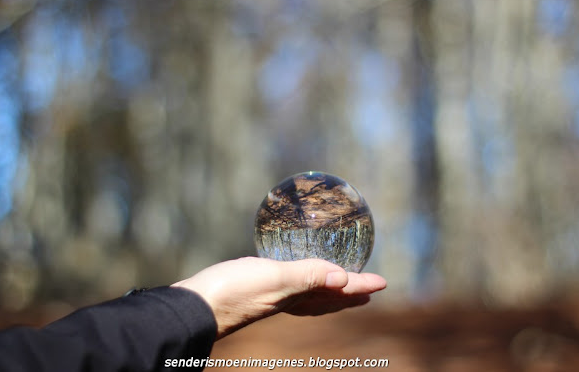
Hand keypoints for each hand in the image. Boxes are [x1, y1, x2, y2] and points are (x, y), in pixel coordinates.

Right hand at [171, 257, 386, 338]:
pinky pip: (290, 284)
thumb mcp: (274, 280)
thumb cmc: (233, 291)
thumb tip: (344, 279)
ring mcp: (271, 296)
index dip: (360, 286)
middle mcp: (288, 300)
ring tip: (340, 282)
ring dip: (329, 287)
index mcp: (296, 297)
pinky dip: (302, 279)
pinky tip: (292, 274)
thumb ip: (306, 277)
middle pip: (327, 297)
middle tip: (368, 287)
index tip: (383, 282)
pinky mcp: (256, 289)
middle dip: (349, 292)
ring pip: (310, 293)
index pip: (337, 292)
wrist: (196, 304)